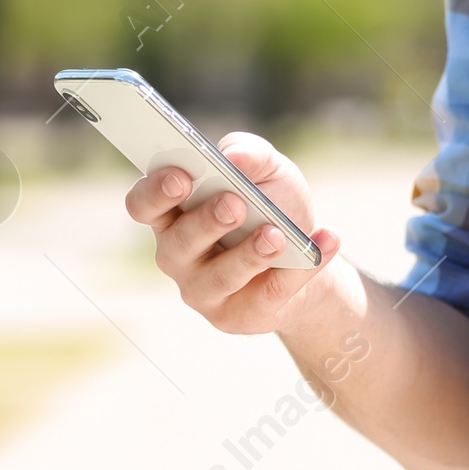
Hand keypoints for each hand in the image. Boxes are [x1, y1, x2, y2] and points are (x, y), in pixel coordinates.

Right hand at [125, 133, 341, 338]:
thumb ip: (249, 153)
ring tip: (278, 235)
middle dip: (206, 222)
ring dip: (250, 254)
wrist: (306, 254)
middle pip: (178, 244)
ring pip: (219, 277)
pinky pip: (267, 295)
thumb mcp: (268, 169)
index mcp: (173, 213)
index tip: (181, 176)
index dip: (155, 192)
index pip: (142, 205)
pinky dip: (300, 270)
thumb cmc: (272, 205)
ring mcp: (204, 291)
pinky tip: (326, 241)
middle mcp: (178, 255)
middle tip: (235, 203)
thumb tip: (232, 157)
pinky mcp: (239, 316)